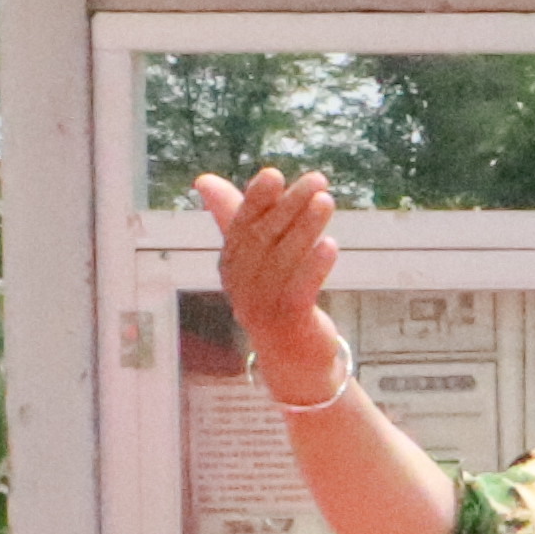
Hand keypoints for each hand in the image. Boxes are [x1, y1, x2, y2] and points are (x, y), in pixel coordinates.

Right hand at [188, 166, 353, 401]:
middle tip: (316, 180)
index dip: (255, 200)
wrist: (294, 360)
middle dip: (289, 206)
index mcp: (231, 266)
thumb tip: (204, 180)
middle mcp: (241, 285)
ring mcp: (262, 306)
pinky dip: (314, 266)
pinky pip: (300, 290)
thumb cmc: (275, 299)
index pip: (240, 227)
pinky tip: (330, 245)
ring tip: (326, 201)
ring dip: (306, 228)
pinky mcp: (289, 323)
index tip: (273, 174)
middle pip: (264, 239)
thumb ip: (235, 219)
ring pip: (284, 260)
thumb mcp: (255, 260)